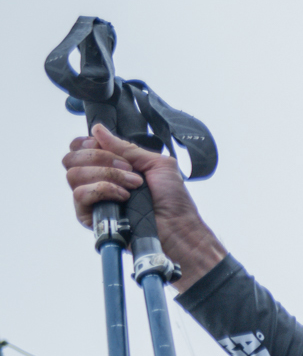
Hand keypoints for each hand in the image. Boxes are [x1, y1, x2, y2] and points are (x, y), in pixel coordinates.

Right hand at [62, 126, 226, 290]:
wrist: (177, 226)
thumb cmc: (173, 199)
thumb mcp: (156, 164)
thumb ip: (126, 147)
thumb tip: (98, 129)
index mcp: (109, 166)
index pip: (79, 148)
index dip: (87, 143)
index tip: (105, 145)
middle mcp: (96, 180)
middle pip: (72, 159)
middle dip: (101, 157)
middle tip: (129, 169)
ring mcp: (92, 199)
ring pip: (74, 175)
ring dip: (108, 174)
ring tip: (133, 186)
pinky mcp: (90, 216)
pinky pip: (80, 195)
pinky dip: (104, 190)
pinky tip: (124, 197)